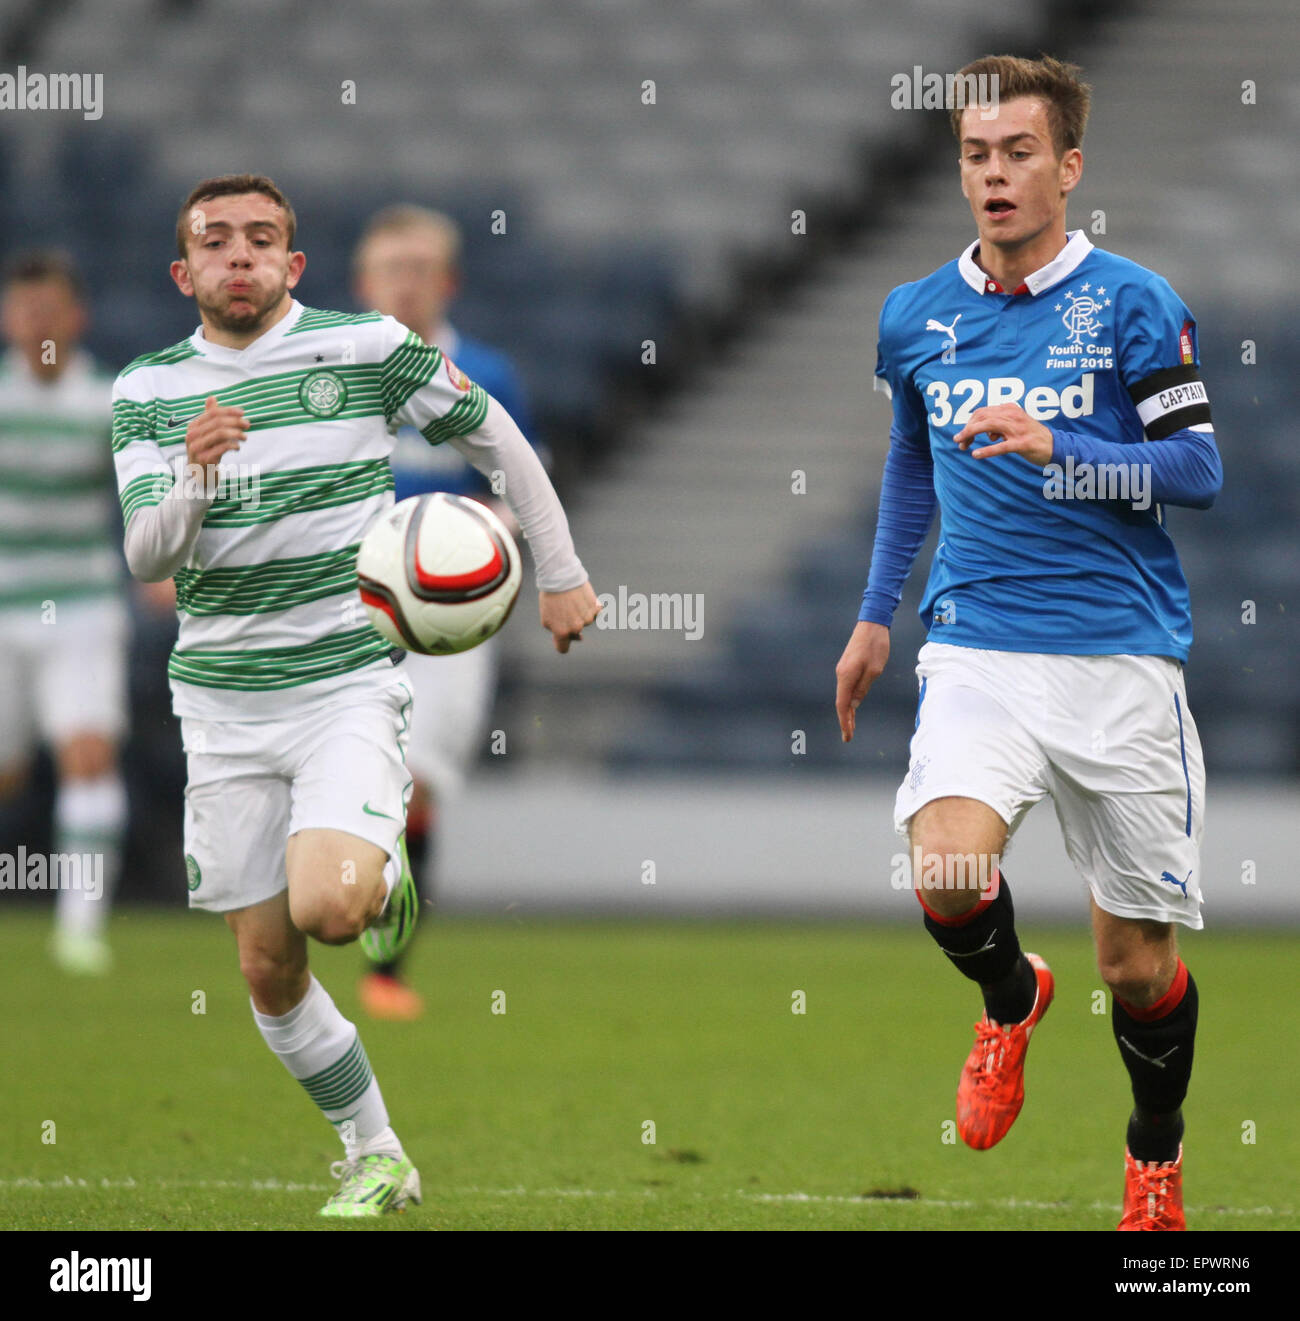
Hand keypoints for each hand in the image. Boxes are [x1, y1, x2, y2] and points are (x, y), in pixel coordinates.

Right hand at [185, 395, 247, 485]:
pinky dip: (233, 445)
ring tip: (245, 437)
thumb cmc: (206, 451)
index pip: (213, 413)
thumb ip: (209, 416)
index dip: (229, 411)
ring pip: (221, 433)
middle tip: (247, 425)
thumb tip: (212, 397)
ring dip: (237, 433)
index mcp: (193, 426)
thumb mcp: (206, 433)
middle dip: (236, 422)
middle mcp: (192, 435)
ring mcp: (197, 447)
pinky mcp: (204, 459)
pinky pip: (222, 447)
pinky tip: (238, 447)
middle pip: (218, 422)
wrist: (200, 475)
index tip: (242, 413)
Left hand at [540, 581, 600, 653]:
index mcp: (562, 632)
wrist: (560, 576)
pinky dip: (590, 607)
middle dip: (571, 625)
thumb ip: (556, 631)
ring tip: (572, 600)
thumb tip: (577, 638)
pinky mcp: (596, 607)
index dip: (561, 644)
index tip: (561, 638)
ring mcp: (588, 618)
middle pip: (576, 633)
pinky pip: (595, 612)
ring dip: (581, 614)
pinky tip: (582, 598)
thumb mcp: (546, 618)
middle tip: (565, 609)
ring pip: (586, 621)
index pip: (563, 648)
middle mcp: (576, 627)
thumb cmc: (550, 597)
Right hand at [835, 620, 889, 742]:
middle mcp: (841, 675)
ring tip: (851, 726)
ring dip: (847, 711)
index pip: (842, 705)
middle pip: (841, 702)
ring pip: (843, 695)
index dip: (844, 722)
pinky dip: (849, 700)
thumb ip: (862, 688)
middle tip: (848, 736)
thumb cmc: (876, 646)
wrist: (872, 624)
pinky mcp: (847, 666)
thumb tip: (853, 705)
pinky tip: (853, 707)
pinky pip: (846, 687)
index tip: (847, 736)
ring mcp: (843, 670)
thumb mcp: (874, 670)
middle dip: (845, 720)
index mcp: (846, 677)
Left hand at [953, 404, 1053, 466]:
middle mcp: (1013, 416)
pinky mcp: (1023, 444)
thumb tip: (987, 433)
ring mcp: (1018, 429)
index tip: (963, 436)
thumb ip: (1001, 426)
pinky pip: (1002, 446)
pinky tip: (976, 455)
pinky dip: (987, 450)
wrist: (1056, 446)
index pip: (982, 412)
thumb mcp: (1016, 426)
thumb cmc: (1032, 437)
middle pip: (982, 417)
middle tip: (959, 442)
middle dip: (967, 429)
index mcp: (1010, 409)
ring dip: (971, 435)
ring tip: (962, 446)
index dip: (969, 423)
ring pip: (989, 426)